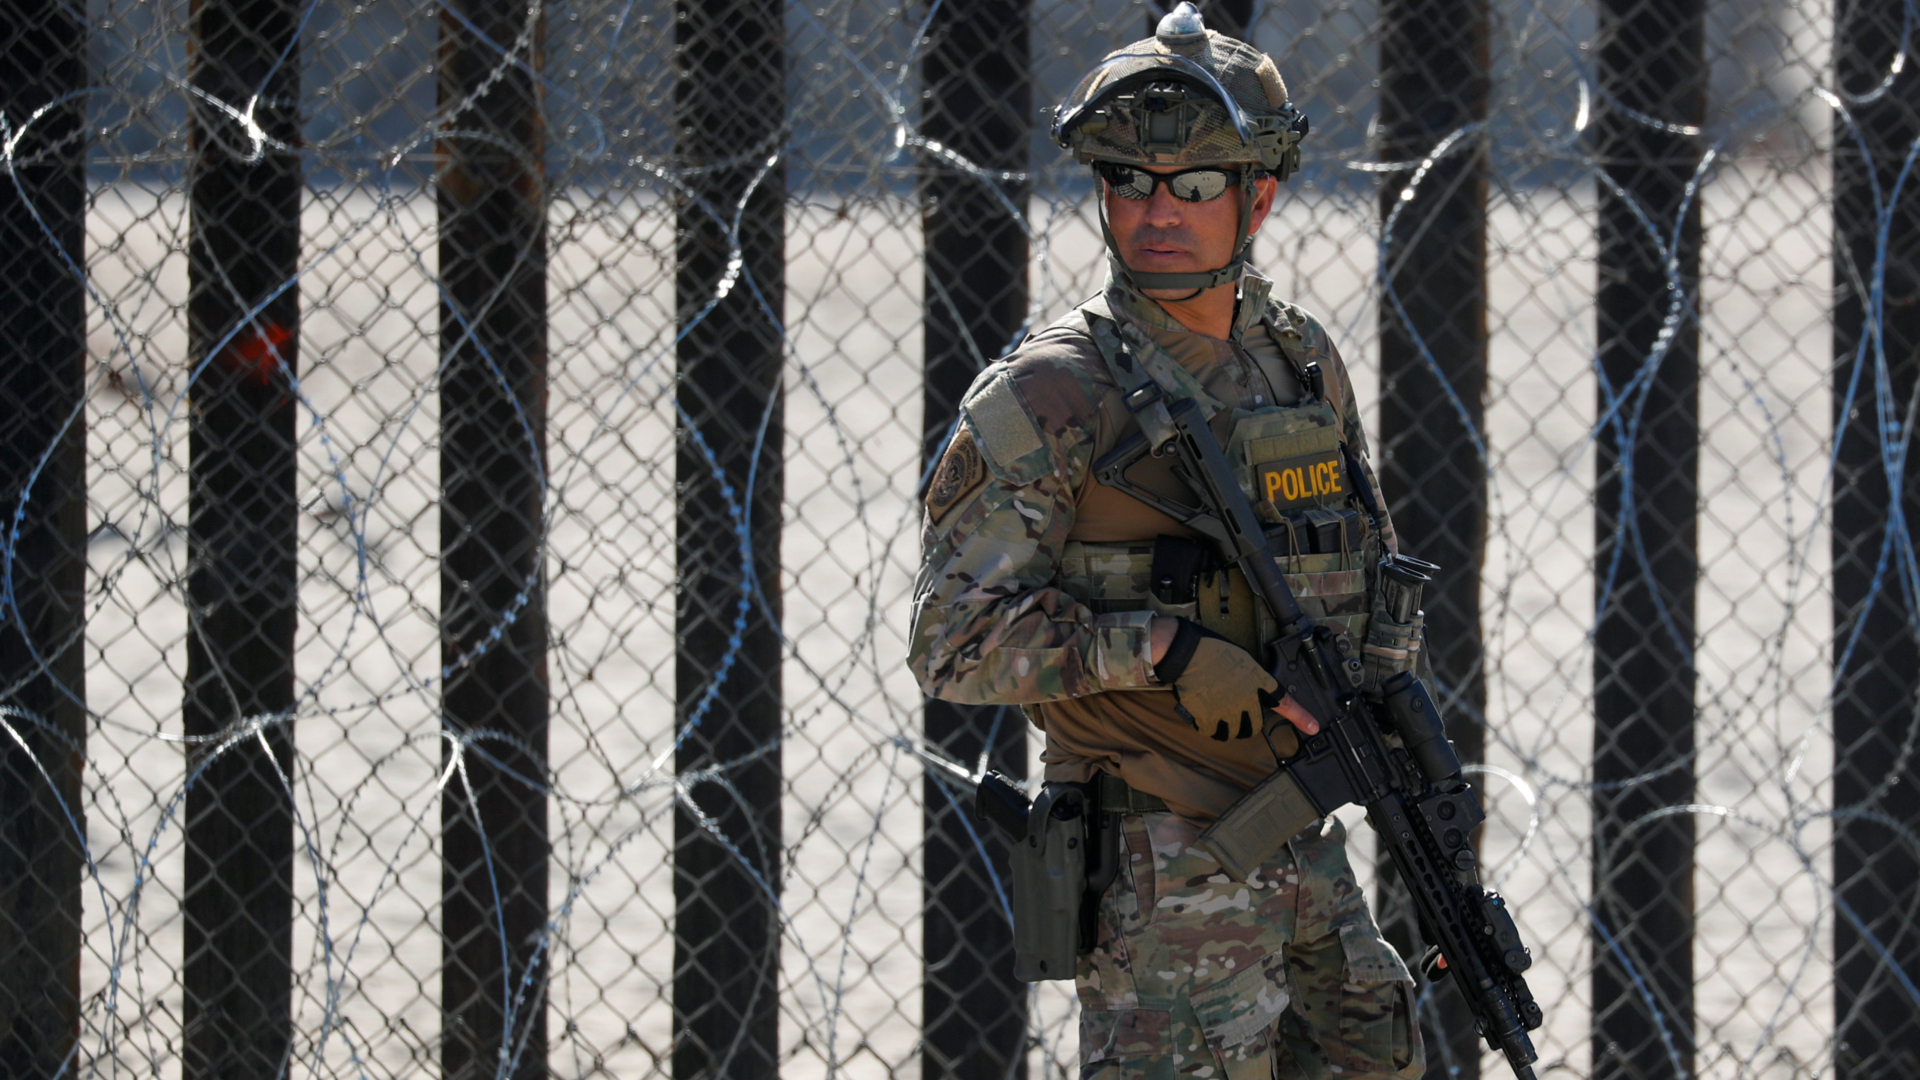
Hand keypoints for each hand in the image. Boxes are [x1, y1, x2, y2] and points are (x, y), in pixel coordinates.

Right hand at [1150, 617, 1320, 736]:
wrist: (1188, 653)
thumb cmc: (1213, 649)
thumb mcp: (1244, 660)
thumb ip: (1252, 679)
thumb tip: (1251, 692)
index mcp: (1257, 682)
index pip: (1284, 702)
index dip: (1301, 717)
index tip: (1313, 727)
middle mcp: (1246, 699)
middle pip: (1254, 726)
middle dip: (1247, 724)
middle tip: (1236, 715)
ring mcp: (1227, 710)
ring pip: (1233, 732)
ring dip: (1227, 728)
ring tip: (1217, 714)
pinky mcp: (1207, 717)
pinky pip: (1211, 731)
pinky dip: (1207, 726)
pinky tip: (1202, 713)